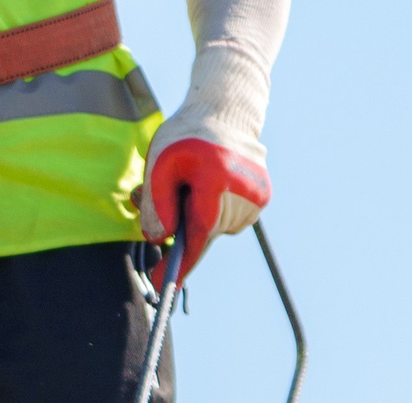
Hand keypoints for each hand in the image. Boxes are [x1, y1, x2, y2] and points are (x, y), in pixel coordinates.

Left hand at [140, 137, 270, 285]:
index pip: (196, 232)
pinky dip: (213, 211)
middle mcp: (242, 192)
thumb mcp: (160, 162)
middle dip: (178, 226)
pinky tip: (209, 184)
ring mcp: (257, 198)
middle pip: (203, 231)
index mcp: (216, 178)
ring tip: (187, 184)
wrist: (227, 112)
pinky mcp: (262, 199)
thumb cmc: (188, 135)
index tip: (162, 281)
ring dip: (195, 217)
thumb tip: (157, 238)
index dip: (180, 261)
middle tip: (149, 198)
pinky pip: (229, 220)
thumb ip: (156, 201)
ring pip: (216, 228)